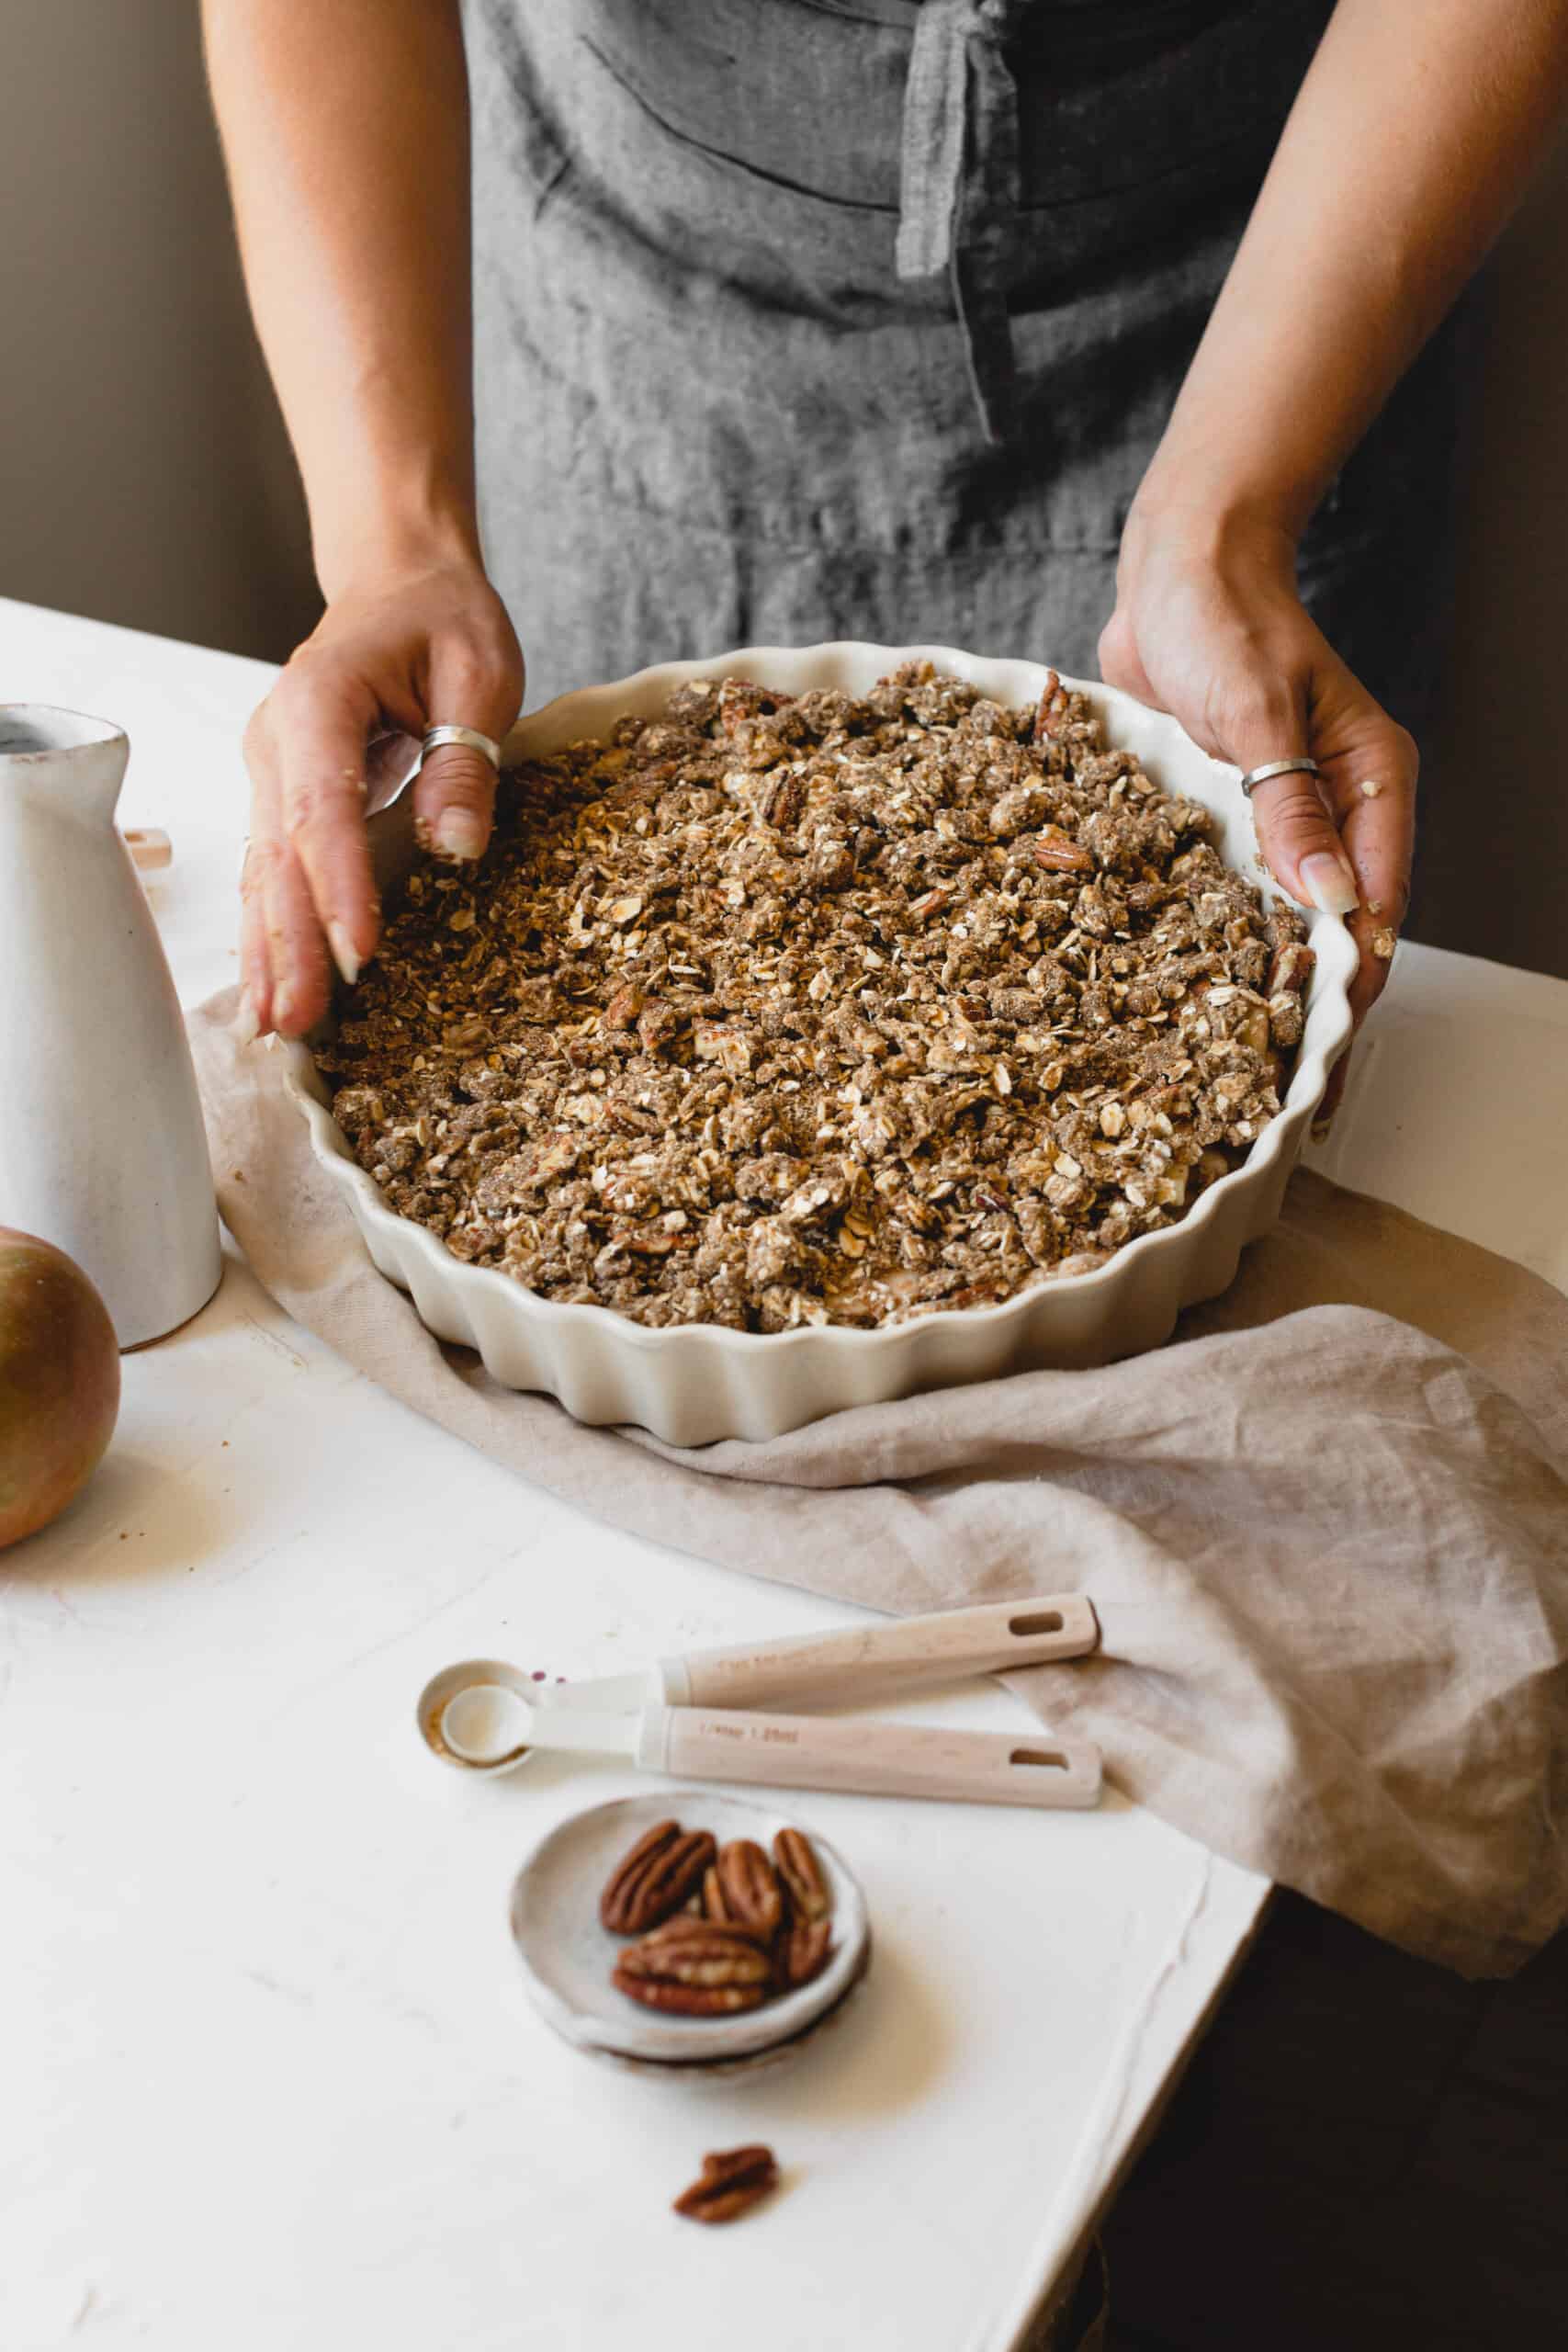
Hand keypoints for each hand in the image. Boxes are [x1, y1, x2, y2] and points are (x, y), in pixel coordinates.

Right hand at [238, 557, 523, 1037]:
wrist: (398, 581)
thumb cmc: (442, 618)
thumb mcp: (479, 671)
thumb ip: (464, 757)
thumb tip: (455, 848)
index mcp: (319, 702)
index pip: (324, 810)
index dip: (340, 887)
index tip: (359, 953)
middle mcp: (277, 741)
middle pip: (281, 856)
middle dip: (290, 943)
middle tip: (299, 1021)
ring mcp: (271, 771)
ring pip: (266, 872)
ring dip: (271, 951)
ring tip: (275, 1027)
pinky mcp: (283, 795)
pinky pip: (274, 869)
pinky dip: (272, 930)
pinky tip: (272, 989)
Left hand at [1100, 507, 1415, 1124]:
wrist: (1174, 568)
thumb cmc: (1223, 618)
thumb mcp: (1256, 710)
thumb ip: (1287, 806)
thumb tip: (1328, 903)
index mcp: (1371, 784)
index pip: (1376, 909)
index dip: (1352, 987)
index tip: (1322, 1056)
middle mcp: (1331, 811)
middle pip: (1333, 931)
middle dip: (1310, 1010)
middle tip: (1275, 1096)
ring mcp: (1274, 819)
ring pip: (1277, 923)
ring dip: (1258, 989)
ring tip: (1227, 1073)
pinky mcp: (1220, 818)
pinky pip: (1221, 894)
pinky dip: (1210, 946)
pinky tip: (1179, 1002)